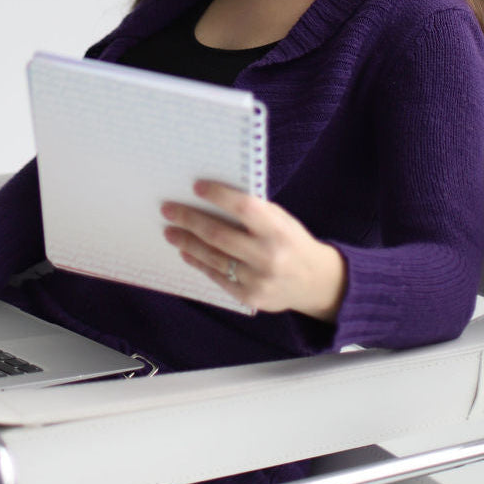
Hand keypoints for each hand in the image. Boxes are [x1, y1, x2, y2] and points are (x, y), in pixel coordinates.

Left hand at [161, 180, 346, 320]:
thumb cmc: (291, 241)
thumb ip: (253, 212)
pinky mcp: (249, 297)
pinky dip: (198, 262)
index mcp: (278, 230)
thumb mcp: (281, 220)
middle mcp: (268, 256)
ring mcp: (258, 279)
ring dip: (186, 242)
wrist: (315, 282)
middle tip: (168, 210)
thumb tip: (210, 198)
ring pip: (212, 257)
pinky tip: (186, 252)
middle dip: (189, 220)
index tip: (196, 186)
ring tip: (170, 231)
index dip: (218, 196)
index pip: (243, 208)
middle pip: (218, 235)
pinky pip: (217, 276)